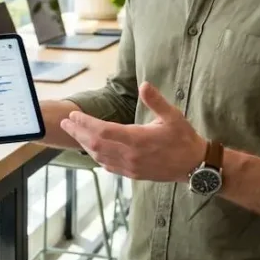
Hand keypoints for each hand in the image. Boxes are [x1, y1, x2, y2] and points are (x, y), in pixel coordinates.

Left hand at [59, 82, 205, 181]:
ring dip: (85, 144)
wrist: (194, 165)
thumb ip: (156, 101)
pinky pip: (109, 166)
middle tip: (65, 123)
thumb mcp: (173, 115)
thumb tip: (144, 84)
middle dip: (78, 133)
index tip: (73, 115)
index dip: (85, 123)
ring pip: (99, 157)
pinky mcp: (134, 174)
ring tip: (75, 133)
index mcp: (138, 139)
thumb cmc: (184, 138)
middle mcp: (131, 155)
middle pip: (95, 145)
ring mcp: (131, 167)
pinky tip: (92, 149)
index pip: (102, 131)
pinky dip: (97, 156)